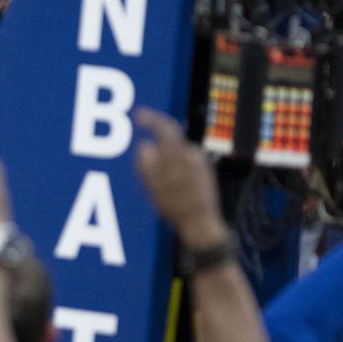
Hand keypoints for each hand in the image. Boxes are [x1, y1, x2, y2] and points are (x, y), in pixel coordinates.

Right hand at [134, 109, 226, 248]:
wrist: (203, 225)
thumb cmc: (177, 209)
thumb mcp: (156, 188)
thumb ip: (149, 165)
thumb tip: (144, 146)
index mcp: (181, 156)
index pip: (166, 128)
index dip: (151, 119)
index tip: (138, 116)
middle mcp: (194, 155)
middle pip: (170, 140)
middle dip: (155, 145)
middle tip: (143, 160)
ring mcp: (201, 163)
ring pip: (176, 153)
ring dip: (164, 160)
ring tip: (158, 185)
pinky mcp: (204, 172)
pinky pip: (184, 163)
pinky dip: (173, 169)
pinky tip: (171, 188)